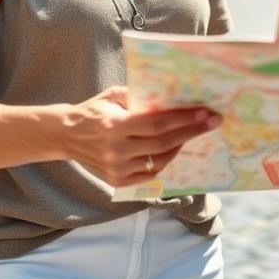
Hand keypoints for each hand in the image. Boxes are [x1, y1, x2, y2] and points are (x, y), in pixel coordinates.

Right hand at [58, 86, 221, 186]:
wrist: (65, 135)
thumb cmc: (93, 110)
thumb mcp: (113, 96)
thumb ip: (138, 96)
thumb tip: (171, 95)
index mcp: (115, 126)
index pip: (158, 123)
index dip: (184, 118)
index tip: (206, 112)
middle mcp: (117, 151)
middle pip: (164, 143)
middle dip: (192, 131)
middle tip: (213, 121)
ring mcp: (117, 170)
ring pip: (160, 161)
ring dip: (180, 146)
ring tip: (193, 132)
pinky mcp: (117, 182)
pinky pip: (150, 173)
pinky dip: (164, 161)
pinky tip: (173, 148)